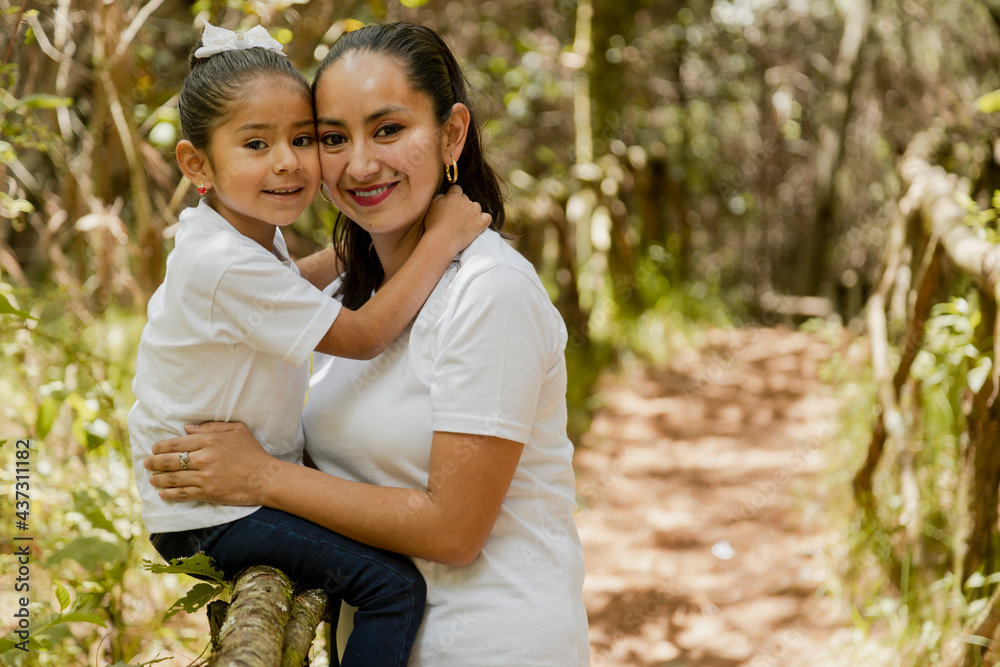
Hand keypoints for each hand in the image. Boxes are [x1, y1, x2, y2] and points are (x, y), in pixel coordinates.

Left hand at [144, 422, 280, 505]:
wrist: (266, 478)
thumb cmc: (253, 452)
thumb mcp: (237, 430)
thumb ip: (212, 427)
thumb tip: (187, 430)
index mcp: (210, 440)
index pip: (177, 443)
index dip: (161, 447)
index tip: (154, 449)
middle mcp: (204, 458)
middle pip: (170, 461)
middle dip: (154, 463)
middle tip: (147, 464)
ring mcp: (205, 477)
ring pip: (174, 478)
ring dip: (159, 479)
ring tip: (152, 479)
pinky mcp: (208, 493)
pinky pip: (183, 494)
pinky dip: (170, 494)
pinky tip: (163, 493)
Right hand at [423, 185, 490, 255]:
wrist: (441, 241)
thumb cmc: (434, 225)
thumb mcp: (432, 205)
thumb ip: (440, 196)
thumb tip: (446, 195)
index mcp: (454, 196)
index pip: (457, 189)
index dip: (453, 195)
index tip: (450, 203)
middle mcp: (466, 202)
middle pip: (466, 198)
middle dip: (461, 205)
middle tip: (455, 216)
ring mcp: (474, 213)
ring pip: (477, 206)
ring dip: (472, 211)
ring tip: (464, 221)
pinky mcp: (480, 224)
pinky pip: (488, 217)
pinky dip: (484, 219)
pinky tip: (478, 223)